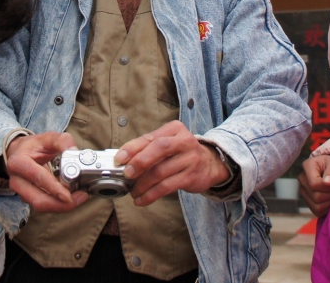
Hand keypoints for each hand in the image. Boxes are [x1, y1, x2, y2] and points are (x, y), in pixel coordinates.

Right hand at [6, 132, 88, 212]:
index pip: (38, 178)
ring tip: (79, 197)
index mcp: (19, 163)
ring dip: (61, 206)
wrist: (17, 152)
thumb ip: (62, 141)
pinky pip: (43, 205)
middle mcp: (17, 180)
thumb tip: (75, 151)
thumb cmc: (33, 146)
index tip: (69, 196)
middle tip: (80, 198)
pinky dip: (58, 204)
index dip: (55, 189)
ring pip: (41, 206)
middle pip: (38, 200)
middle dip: (60, 204)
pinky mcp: (27, 198)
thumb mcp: (47, 138)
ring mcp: (21, 192)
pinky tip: (71, 197)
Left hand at [114, 120, 230, 206]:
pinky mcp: (191, 176)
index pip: (150, 137)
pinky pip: (167, 187)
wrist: (210, 164)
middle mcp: (184, 141)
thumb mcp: (168, 143)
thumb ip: (148, 148)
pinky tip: (142, 199)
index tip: (119, 159)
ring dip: (143, 184)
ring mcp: (190, 159)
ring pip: (161, 171)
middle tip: (126, 174)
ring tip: (133, 192)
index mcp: (174, 129)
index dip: (132, 148)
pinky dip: (151, 195)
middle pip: (159, 149)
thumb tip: (123, 160)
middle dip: (139, 162)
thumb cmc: (181, 153)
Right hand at [298, 154, 329, 217]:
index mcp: (307, 166)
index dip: (329, 187)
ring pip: (316, 206)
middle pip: (316, 197)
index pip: (314, 184)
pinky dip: (327, 208)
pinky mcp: (307, 201)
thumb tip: (328, 183)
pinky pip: (317, 211)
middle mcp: (302, 180)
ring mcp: (303, 191)